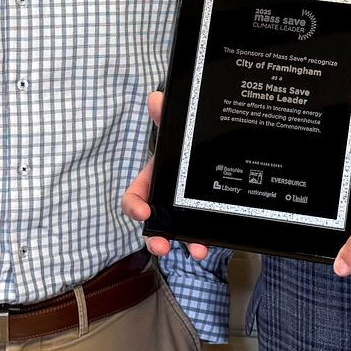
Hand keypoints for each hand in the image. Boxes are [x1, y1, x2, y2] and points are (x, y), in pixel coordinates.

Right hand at [122, 92, 208, 259]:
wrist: (216, 149)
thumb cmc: (186, 145)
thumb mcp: (177, 131)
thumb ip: (165, 117)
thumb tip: (157, 99)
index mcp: (155, 179)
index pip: (136, 195)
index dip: (134, 205)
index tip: (142, 212)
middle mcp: (166, 200)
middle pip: (154, 223)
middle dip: (155, 238)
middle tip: (162, 247)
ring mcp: (183, 211)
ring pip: (177, 233)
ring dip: (184, 244)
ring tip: (197, 251)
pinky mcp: (202, 218)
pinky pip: (199, 233)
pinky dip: (203, 241)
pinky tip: (210, 246)